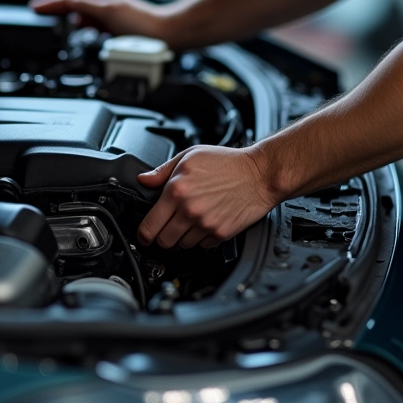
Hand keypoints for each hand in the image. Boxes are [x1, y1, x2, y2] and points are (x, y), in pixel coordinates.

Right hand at [29, 0, 168, 39]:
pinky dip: (83, 27)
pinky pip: (91, 23)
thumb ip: (86, 7)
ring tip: (56, 25)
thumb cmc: (141, 23)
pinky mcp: (114, 24)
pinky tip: (83, 32)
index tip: (34, 8)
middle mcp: (102, 0)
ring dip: (69, 19)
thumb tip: (67, 4)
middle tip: (39, 14)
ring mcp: (108, 12)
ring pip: (81, 14)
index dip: (49, 4)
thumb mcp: (107, 12)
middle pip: (72, 4)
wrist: (164, 34)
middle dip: (55, 9)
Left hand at [136, 145, 277, 249]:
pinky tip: (206, 222)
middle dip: (162, 237)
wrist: (259, 175)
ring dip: (182, 237)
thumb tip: (144, 180)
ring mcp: (205, 224)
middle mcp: (189, 210)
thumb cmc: (227, 163)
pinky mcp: (220, 234)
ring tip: (190, 220)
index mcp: (177, 190)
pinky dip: (201, 238)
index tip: (144, 235)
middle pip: (164, 241)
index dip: (143, 234)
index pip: (149, 226)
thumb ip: (162, 171)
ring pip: (182, 245)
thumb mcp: (190, 157)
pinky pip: (202, 246)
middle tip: (166, 228)